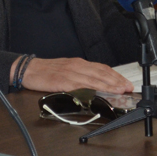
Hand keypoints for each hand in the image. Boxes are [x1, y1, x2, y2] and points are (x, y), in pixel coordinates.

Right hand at [18, 57, 133, 93]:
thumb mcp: (66, 70)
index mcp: (78, 63)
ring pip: (94, 78)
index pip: (102, 68)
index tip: (125, 82)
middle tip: (128, 87)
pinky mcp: (64, 81)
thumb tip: (95, 83)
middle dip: (116, 81)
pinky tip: (100, 93)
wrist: (28, 70)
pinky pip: (81, 85)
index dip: (115, 75)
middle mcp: (77, 66)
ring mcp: (71, 73)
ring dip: (109, 85)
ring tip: (120, 90)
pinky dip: (93, 89)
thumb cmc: (46, 71)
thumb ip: (80, 75)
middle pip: (101, 73)